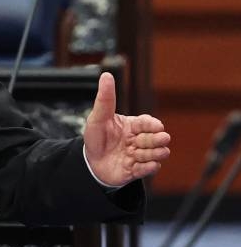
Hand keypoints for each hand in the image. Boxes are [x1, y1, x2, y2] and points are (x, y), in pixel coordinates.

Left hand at [84, 72, 170, 186]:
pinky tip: (141, 164)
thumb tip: (107, 75)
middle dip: (157, 139)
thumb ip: (105, 99)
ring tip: (136, 152)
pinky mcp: (137, 170)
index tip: (157, 126)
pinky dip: (148, 167)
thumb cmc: (95, 138)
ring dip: (151, 153)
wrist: (89, 162)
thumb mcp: (97, 117)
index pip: (149, 123)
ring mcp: (139, 155)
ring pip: (158, 154)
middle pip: (157, 138)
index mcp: (132, 126)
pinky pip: (150, 169)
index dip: (154, 125)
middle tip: (152, 140)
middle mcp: (139, 140)